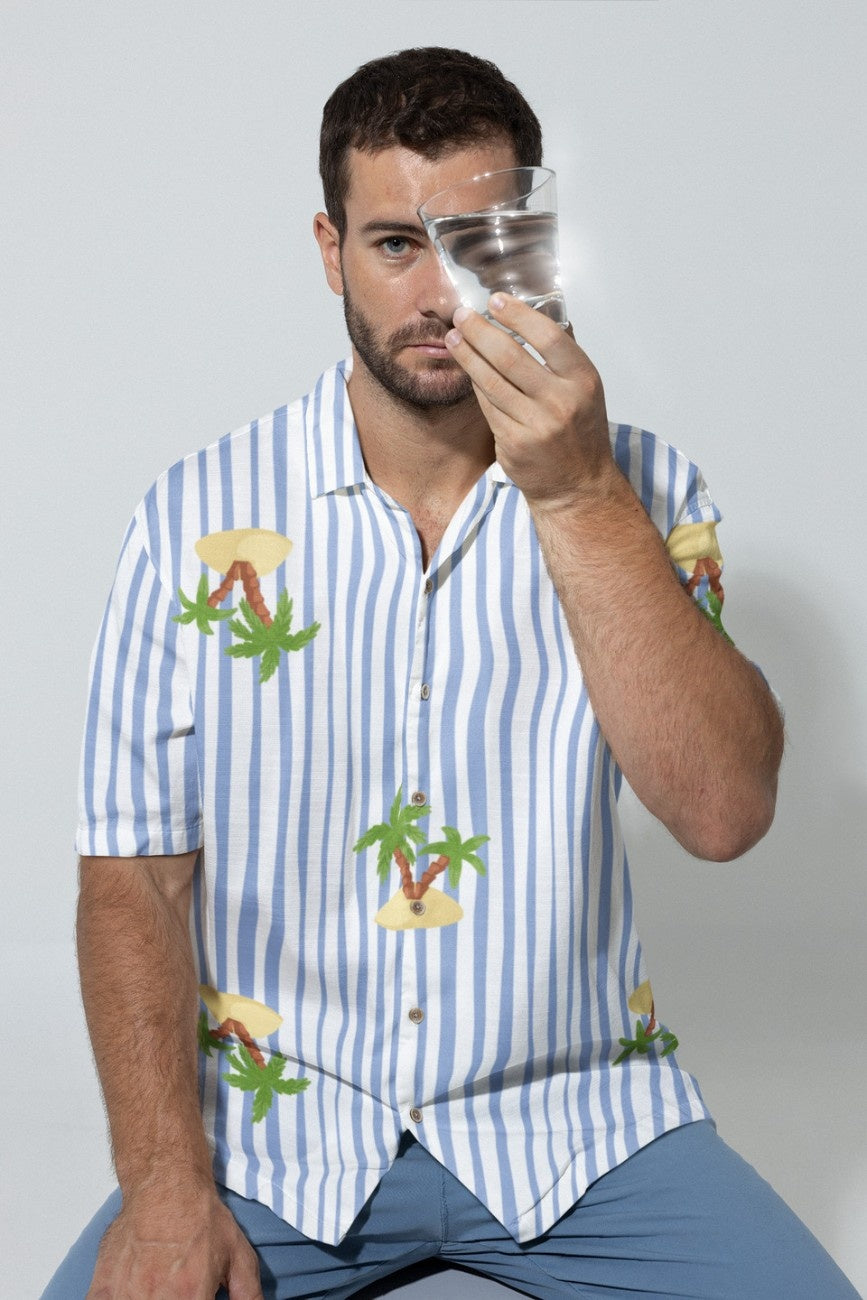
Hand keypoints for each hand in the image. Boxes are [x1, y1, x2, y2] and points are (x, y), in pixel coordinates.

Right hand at [87, 1186, 262, 1299]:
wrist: (166, 1183)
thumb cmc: (199, 1217)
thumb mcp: (238, 1255)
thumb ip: (248, 1294)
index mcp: (190, 1298)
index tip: (197, 1299)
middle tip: (178, 1292)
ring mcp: (125, 1297)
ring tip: (156, 1289)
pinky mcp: (102, 1289)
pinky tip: (131, 1294)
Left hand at [444, 294, 614, 510]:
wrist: (577, 486)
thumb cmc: (580, 433)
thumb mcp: (586, 390)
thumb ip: (565, 354)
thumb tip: (542, 311)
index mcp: (583, 380)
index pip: (548, 336)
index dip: (518, 315)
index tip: (496, 301)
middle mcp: (561, 401)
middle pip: (510, 356)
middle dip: (480, 331)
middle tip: (462, 315)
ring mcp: (536, 424)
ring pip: (492, 381)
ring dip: (468, 356)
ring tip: (454, 338)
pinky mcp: (514, 443)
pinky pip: (487, 406)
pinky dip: (476, 385)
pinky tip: (467, 369)